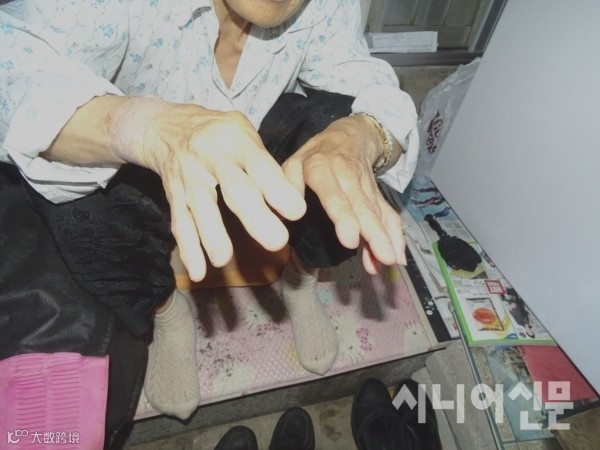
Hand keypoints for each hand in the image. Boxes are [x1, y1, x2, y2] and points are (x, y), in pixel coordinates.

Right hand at [114, 99, 306, 280]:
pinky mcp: (174, 195)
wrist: (168, 126)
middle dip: (255, 216)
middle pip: (234, 188)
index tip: (297, 212)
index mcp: (238, 141)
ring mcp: (190, 176)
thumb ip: (266, 166)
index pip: (260, 165)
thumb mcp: (245, 134)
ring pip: (200, 206)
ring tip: (223, 259)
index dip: (278, 188)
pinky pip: (180, 222)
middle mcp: (213, 157)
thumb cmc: (220, 135)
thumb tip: (292, 204)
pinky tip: (197, 271)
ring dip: (211, 234)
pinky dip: (188, 248)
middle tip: (277, 242)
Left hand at [282, 115, 405, 273]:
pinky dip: (395, 236)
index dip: (344, 217)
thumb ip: (287, 185)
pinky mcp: (378, 195)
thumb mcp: (294, 161)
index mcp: (322, 169)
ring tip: (391, 262)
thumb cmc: (315, 155)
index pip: (334, 195)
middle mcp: (348, 178)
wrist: (350, 135)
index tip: (350, 241)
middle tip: (384, 258)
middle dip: (374, 234)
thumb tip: (286, 213)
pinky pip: (388, 215)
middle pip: (363, 208)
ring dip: (386, 238)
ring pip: (378, 213)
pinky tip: (397, 258)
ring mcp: (366, 187)